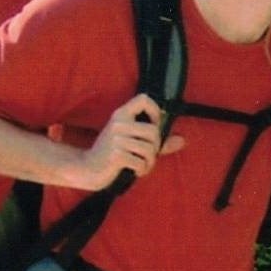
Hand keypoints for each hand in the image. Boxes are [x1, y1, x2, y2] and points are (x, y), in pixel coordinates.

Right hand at [61, 93, 183, 191]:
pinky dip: (142, 170)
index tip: (155, 125)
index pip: (144, 99)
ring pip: (149, 149)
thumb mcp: (133, 143)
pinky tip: (135, 171)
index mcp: (122, 115)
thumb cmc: (113, 154)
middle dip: (156, 148)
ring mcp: (116, 139)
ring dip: (149, 162)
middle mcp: (118, 123)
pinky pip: (141, 163)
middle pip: (154, 131)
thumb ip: (157, 142)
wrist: (88, 168)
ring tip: (142, 165)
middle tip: (148, 156)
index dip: (156, 111)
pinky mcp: (115, 155)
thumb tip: (182, 140)